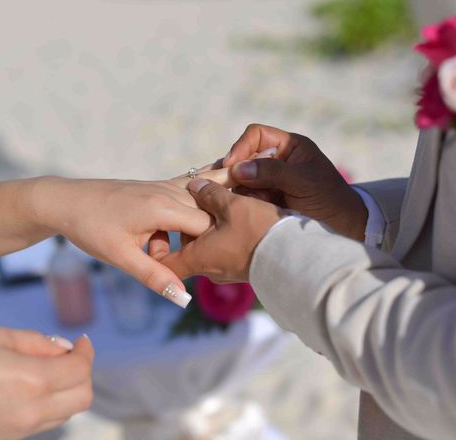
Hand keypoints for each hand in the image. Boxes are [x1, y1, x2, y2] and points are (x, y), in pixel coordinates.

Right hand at [0, 328, 93, 439]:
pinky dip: (51, 402)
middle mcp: (32, 412)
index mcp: (32, 382)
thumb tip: (64, 349)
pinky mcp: (8, 438)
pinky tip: (30, 384)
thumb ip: (37, 343)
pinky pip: (45, 422)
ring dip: (68, 389)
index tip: (83, 340)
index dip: (86, 351)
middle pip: (83, 397)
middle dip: (83, 372)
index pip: (81, 370)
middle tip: (69, 354)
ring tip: (48, 366)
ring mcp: (20, 430)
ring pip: (67, 412)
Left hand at [32, 171, 230, 306]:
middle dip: (199, 242)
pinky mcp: (157, 187)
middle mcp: (168, 191)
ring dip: (188, 232)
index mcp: (163, 207)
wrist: (64, 201)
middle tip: (166, 261)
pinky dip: (181, 218)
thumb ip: (155, 277)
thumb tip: (183, 299)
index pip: (209, 226)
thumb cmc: (90, 228)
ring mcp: (163, 186)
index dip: (207, 249)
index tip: (192, 268)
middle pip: (208, 216)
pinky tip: (155, 239)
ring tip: (155, 252)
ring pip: (197, 207)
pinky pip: (184, 199)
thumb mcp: (121, 257)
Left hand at [156, 179, 284, 282]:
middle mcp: (209, 268)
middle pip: (187, 246)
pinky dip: (225, 229)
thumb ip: (209, 194)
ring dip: (210, 223)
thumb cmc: (260, 233)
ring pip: (208, 243)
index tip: (160, 227)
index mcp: (198, 256)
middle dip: (188, 223)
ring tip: (220, 200)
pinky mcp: (244, 265)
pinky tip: (236, 211)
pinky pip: (225, 245)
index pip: (164, 262)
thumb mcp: (232, 206)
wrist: (299, 259)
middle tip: (197, 199)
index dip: (157, 246)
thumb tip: (195, 186)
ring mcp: (228, 270)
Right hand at [222, 124, 366, 240]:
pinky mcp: (263, 201)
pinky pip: (242, 197)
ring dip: (234, 190)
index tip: (232, 166)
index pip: (256, 135)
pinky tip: (231, 209)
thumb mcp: (304, 182)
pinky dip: (237, 202)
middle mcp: (275, 161)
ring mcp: (267, 182)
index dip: (241, 147)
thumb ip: (273, 172)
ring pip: (238, 179)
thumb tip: (238, 169)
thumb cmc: (330, 200)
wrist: (343, 229)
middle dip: (231, 172)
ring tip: (228, 201)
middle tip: (216, 185)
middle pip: (242, 158)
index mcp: (289, 147)